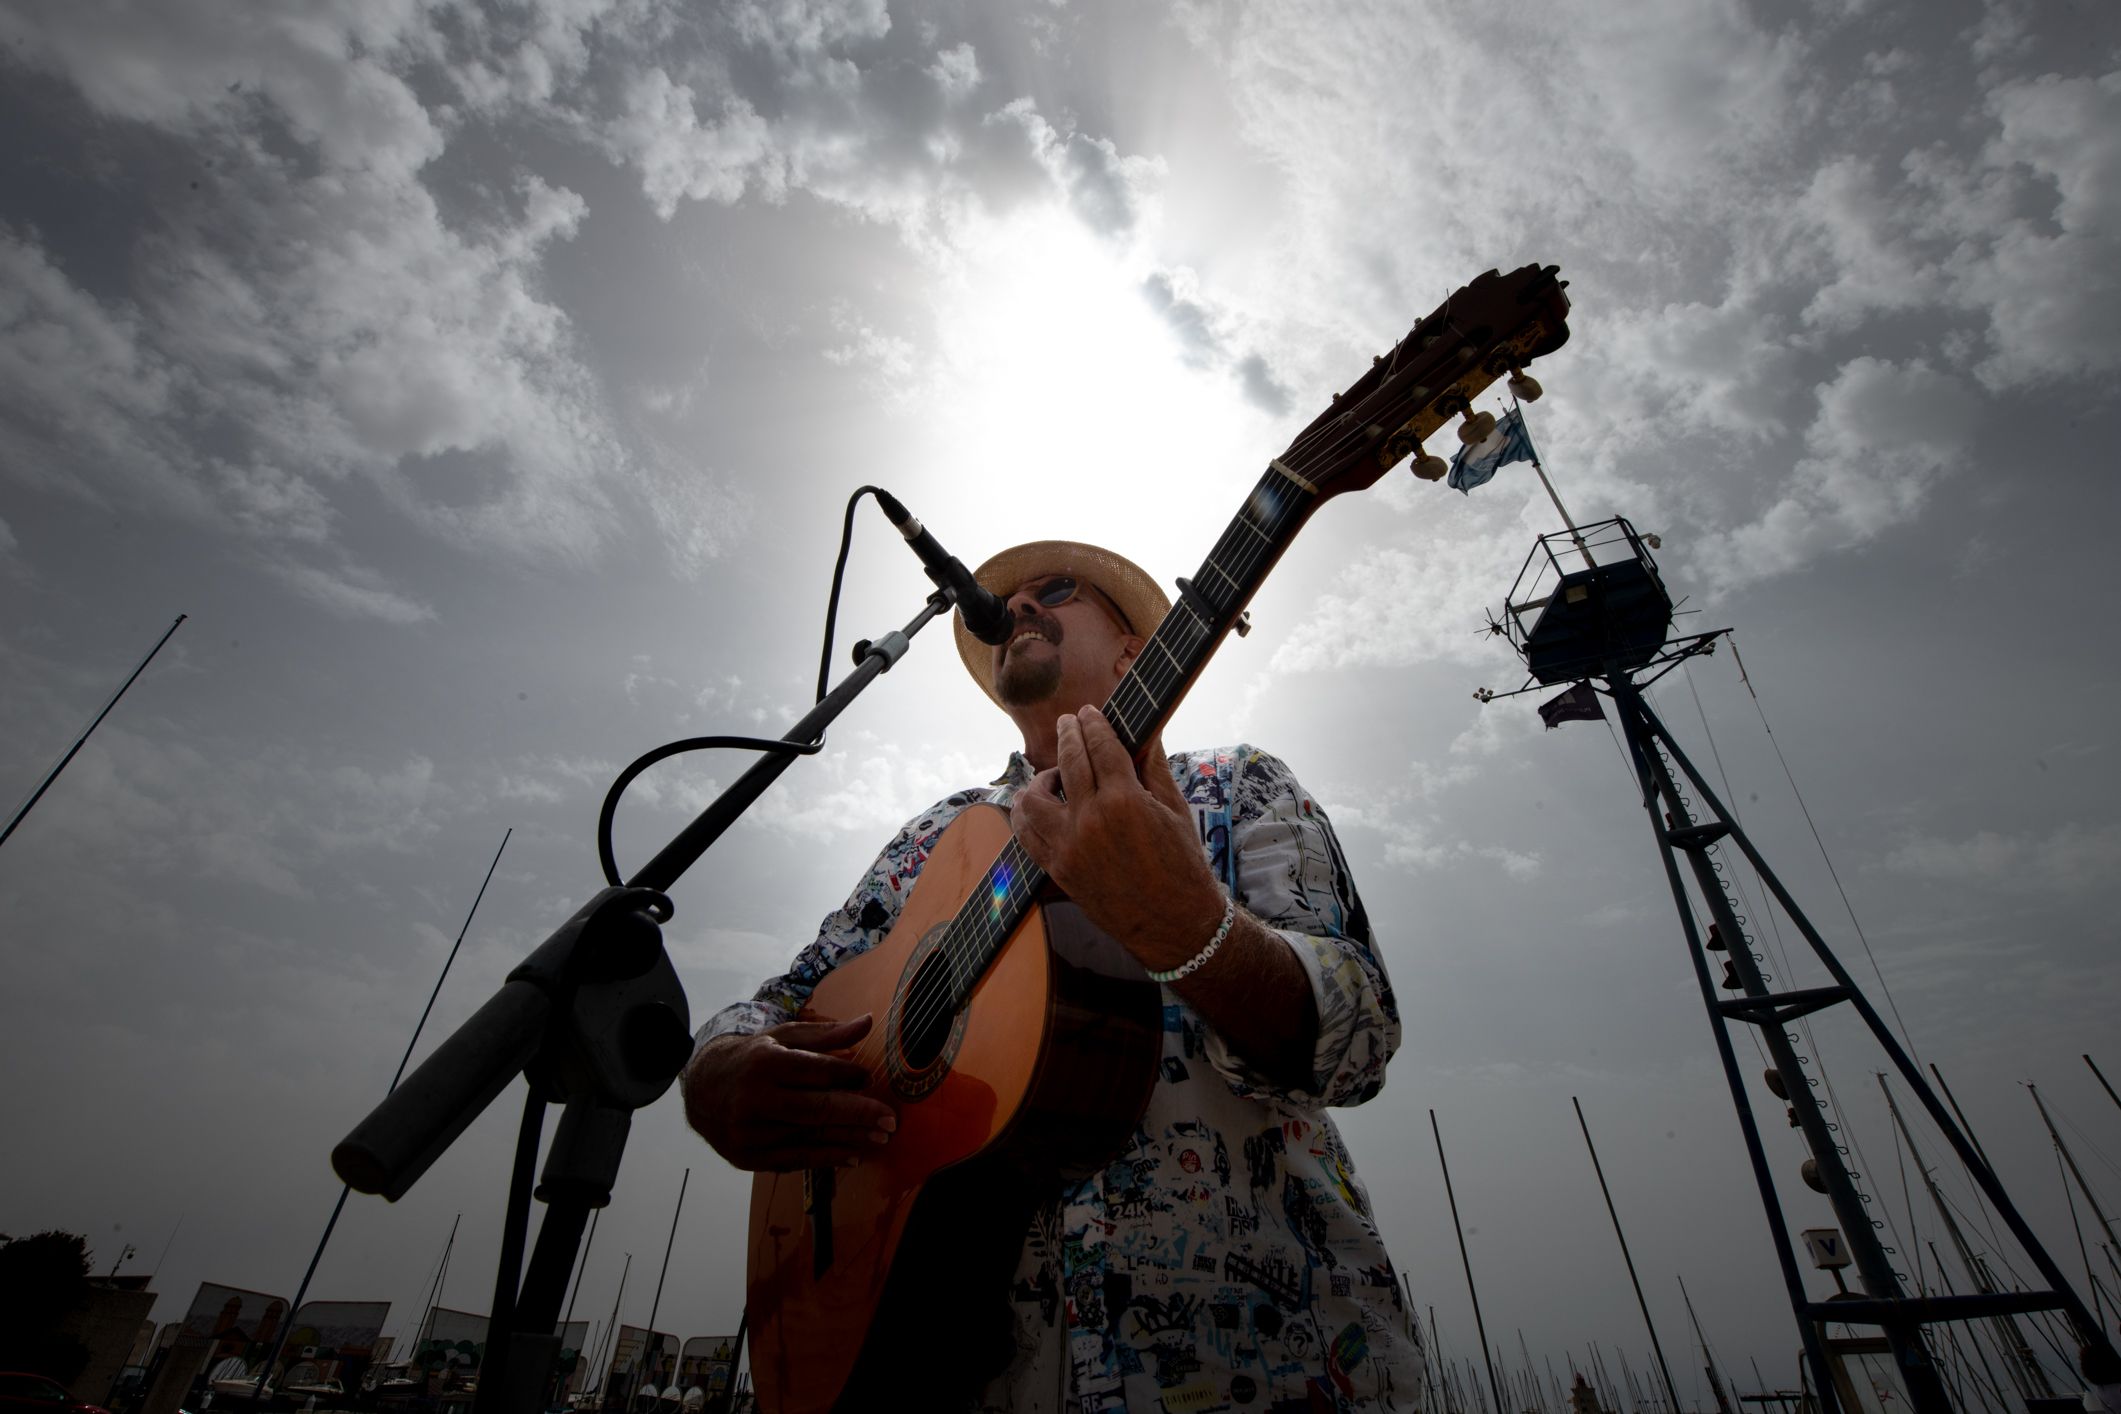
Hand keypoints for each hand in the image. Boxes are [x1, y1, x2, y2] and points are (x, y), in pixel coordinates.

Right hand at [681, 1015, 896, 1170]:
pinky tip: (853, 1155)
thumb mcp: (784, 1038)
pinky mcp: (748, 1157)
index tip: (870, 1079)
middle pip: (817, 1109)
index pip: (817, 1071)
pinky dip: (827, 1158)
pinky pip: (796, 1159)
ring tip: (880, 1139)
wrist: (702, 1090)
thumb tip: (868, 1022)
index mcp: (765, 1063)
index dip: (848, 1076)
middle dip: (859, 1114)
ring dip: (850, 1140)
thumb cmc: (751, 1059)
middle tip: (890, 1120)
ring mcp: (749, 1132)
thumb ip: (827, 1034)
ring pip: (810, 1138)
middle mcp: (755, 1099)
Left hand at [1009, 705, 1225, 971]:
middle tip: (1068, 723)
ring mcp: (1069, 847)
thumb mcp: (1175, 810)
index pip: (1100, 746)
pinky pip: (1025, 836)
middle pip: (1067, 762)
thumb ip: (1153, 767)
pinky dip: (1026, 816)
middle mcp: (1090, 820)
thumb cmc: (1183, 865)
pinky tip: (1039, 808)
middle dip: (1067, 734)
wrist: (1174, 923)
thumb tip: (1146, 732)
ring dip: (1039, 779)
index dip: (1093, 724)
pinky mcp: (1058, 870)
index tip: (1088, 712)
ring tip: (1054, 776)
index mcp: (1124, 801)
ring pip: (1031, 799)